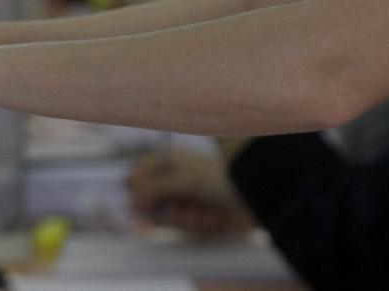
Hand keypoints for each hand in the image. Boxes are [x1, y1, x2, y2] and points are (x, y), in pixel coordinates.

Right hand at [125, 150, 255, 236]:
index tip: (138, 204)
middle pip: (152, 201)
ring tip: (202, 211)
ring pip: (170, 217)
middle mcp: (177, 179)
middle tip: (177, 209)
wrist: (255, 196)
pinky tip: (215, 217)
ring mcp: (189, 199)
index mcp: (170, 162)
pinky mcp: (201, 217)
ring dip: (186, 218)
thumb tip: (132, 205)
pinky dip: (200, 223)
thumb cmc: (217, 179)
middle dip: (165, 209)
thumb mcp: (179, 181)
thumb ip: (150, 191)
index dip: (137, 190)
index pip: (140, 174)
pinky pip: (188, 227)